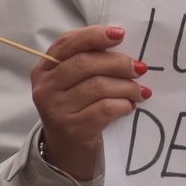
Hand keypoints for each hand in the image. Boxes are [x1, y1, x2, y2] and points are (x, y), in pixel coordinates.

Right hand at [31, 25, 148, 181]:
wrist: (68, 151)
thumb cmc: (77, 108)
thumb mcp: (74, 83)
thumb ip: (89, 61)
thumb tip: (122, 44)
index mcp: (45, 69)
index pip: (68, 43)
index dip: (95, 35)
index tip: (120, 34)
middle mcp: (45, 87)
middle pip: (86, 63)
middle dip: (118, 63)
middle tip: (140, 68)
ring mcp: (55, 109)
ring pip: (99, 86)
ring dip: (127, 87)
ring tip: (140, 91)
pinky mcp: (72, 128)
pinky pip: (105, 108)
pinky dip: (123, 105)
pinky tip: (130, 106)